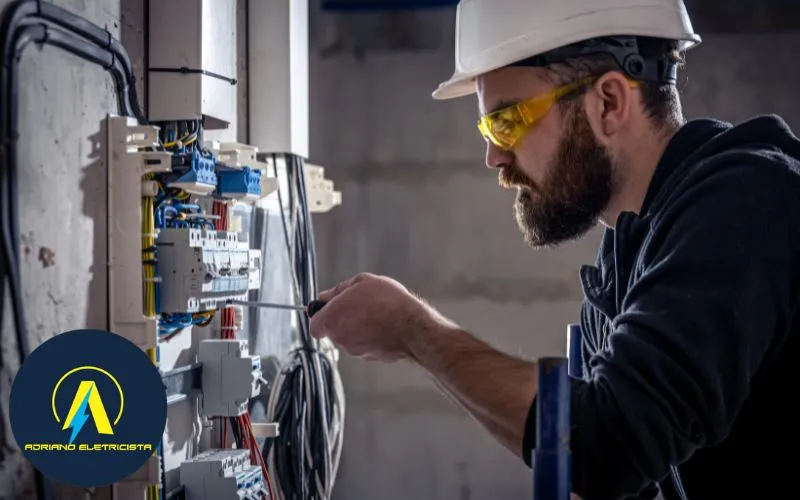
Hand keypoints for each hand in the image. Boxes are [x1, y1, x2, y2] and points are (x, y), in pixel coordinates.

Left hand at [310, 273, 450, 361]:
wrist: (412, 326)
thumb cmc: (387, 303)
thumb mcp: (362, 282)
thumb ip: (339, 290)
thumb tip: (327, 296)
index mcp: (332, 319)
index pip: (314, 325)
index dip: (321, 316)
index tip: (330, 308)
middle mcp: (340, 338)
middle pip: (334, 331)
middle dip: (344, 319)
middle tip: (360, 306)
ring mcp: (356, 350)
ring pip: (351, 338)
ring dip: (359, 328)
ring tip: (377, 314)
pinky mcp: (371, 357)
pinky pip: (366, 345)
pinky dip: (372, 338)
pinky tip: (384, 326)